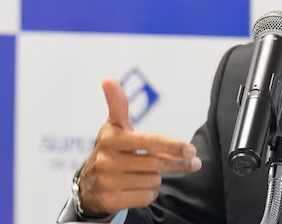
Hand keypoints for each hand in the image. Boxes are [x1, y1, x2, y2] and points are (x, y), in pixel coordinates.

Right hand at [76, 79, 201, 214]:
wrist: (88, 184)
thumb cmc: (109, 151)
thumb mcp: (113, 128)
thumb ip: (118, 105)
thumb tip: (108, 80)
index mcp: (110, 139)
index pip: (148, 142)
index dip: (171, 145)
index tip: (190, 149)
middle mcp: (106, 160)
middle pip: (156, 164)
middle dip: (178, 162)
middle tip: (193, 162)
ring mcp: (107, 182)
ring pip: (153, 181)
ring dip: (157, 178)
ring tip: (150, 173)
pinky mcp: (110, 201)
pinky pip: (146, 197)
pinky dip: (149, 193)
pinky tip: (141, 187)